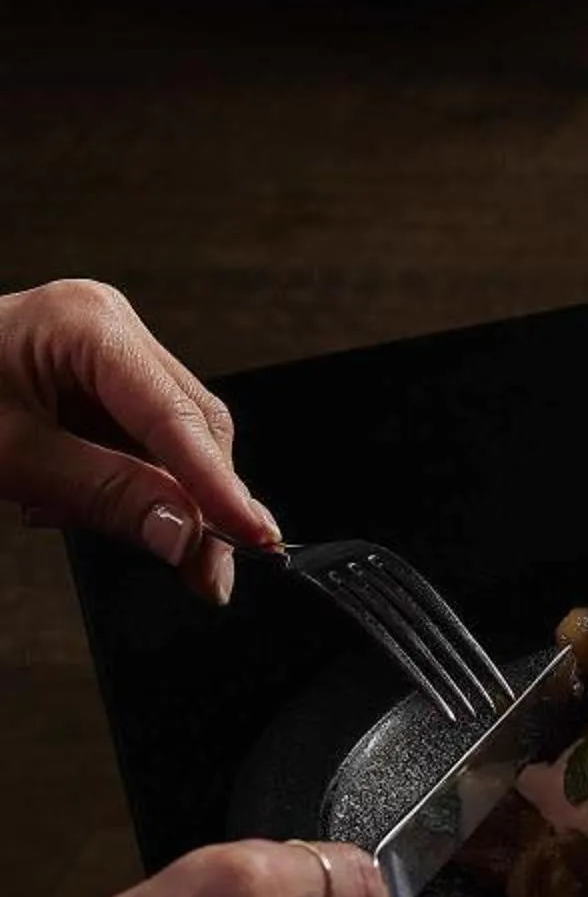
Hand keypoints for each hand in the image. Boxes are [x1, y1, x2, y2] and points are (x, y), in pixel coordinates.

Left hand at [0, 281, 275, 600]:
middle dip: (198, 499)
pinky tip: (72, 501)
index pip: (177, 416)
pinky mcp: (90, 377)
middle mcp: (107, 325)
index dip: (219, 485)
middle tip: (205, 574)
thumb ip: (105, 493)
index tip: (254, 540)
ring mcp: (102, 348)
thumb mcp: (8, 459)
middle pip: (189, 423)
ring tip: (103, 528)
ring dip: (156, 494)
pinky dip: (122, 481)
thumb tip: (186, 533)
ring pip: (170, 436)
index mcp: (89, 323)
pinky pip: (135, 437)